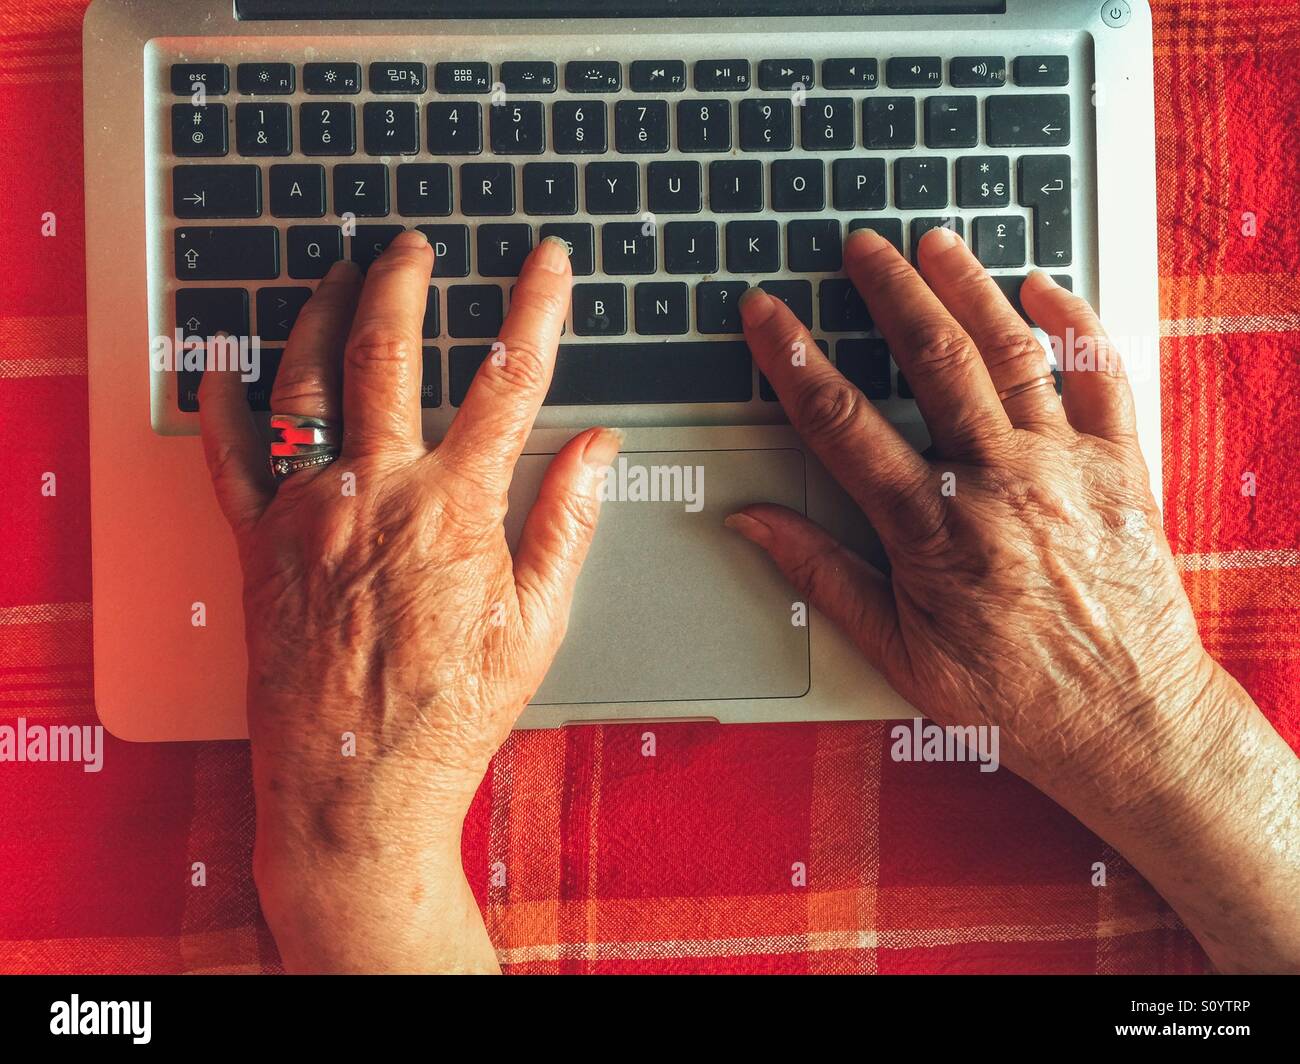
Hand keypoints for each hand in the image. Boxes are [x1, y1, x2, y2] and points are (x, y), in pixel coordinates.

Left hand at [198, 232, 616, 971]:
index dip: (535, 309)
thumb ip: (568, 522)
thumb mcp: (538, 623)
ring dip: (318, 316)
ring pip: (304, 382)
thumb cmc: (452, 714)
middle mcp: (376, 492)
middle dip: (402, 280)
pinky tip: (225, 371)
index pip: (509, 380)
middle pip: (386, 350)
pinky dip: (224, 405)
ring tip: (332, 278)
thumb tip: (601, 449)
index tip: (547, 263)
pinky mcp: (258, 545)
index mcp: (456, 507)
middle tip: (410, 246)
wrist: (357, 785)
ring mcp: (308, 512)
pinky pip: (228, 457)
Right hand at [730, 226, 1299, 972]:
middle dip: (889, 291)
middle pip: (935, 359)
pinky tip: (1044, 289)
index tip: (766, 316)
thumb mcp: (896, 650)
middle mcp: (1000, 483)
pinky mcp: (1122, 469)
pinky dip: (1076, 325)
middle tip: (859, 247)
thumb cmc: (1011, 695)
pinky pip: (1104, 376)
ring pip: (1013, 351)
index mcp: (933, 529)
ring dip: (969, 288)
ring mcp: (1066, 468)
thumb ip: (821, 575)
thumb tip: (752, 524)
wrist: (1127, 723)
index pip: (842, 423)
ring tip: (936, 243)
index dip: (793, 360)